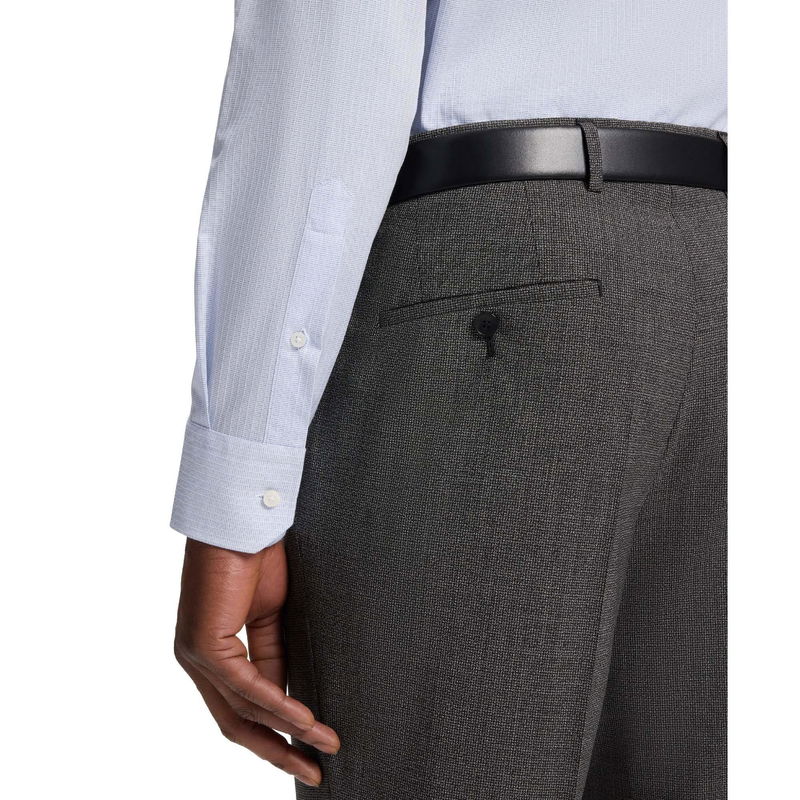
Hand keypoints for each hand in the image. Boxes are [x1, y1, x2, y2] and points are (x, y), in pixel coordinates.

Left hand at [174, 538, 338, 786]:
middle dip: (276, 750)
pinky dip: (277, 705)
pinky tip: (304, 720)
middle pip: (236, 722)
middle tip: (313, 771)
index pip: (244, 705)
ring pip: (241, 710)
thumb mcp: (271, 616)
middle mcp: (199, 659)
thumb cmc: (257, 557)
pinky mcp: (202, 646)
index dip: (278, 730)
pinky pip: (246, 686)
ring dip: (286, 733)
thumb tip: (288, 701)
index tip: (311, 746)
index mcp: (213, 651)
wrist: (245, 520)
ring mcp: (197, 655)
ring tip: (323, 746)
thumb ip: (273, 657)